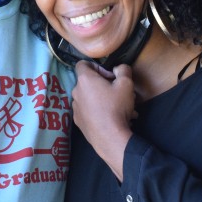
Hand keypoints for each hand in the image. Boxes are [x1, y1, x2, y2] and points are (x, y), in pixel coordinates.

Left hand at [72, 62, 135, 179]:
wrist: (109, 137)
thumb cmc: (116, 106)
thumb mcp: (126, 84)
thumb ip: (123, 70)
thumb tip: (119, 68)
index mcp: (85, 80)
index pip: (82, 64)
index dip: (96, 66)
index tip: (108, 75)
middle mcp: (76, 92)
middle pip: (88, 82)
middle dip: (102, 84)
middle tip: (117, 92)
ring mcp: (75, 108)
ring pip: (89, 97)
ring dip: (101, 99)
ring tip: (118, 108)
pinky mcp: (78, 121)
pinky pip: (88, 111)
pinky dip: (97, 111)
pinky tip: (111, 118)